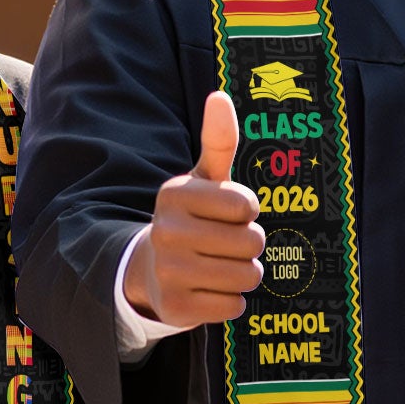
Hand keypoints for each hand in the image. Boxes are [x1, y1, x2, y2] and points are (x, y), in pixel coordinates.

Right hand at [124, 91, 264, 327]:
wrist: (151, 269)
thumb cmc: (193, 217)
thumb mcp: (204, 179)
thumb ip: (218, 141)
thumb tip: (220, 95)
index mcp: (174, 194)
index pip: (247, 206)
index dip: (247, 212)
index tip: (228, 213)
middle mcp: (166, 231)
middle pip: (252, 242)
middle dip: (249, 245)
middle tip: (224, 243)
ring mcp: (168, 272)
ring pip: (248, 276)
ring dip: (244, 273)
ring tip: (219, 265)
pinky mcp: (175, 308)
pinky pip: (233, 305)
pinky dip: (229, 300)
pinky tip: (207, 289)